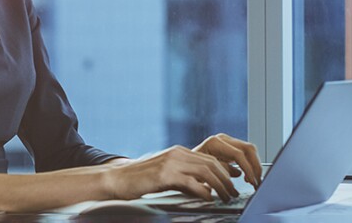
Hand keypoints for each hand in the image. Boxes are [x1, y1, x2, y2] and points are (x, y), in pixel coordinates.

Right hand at [103, 145, 239, 201]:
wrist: (118, 179)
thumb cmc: (142, 180)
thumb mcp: (168, 176)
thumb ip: (186, 179)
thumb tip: (206, 189)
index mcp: (179, 152)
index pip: (210, 159)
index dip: (225, 172)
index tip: (232, 185)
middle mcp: (177, 153)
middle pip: (211, 164)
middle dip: (227, 180)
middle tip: (233, 194)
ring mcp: (171, 162)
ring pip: (205, 171)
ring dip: (220, 186)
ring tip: (225, 197)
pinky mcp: (164, 174)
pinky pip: (191, 181)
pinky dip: (203, 191)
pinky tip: (208, 199)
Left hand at [193, 133, 261, 187]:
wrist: (182, 168)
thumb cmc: (189, 171)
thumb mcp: (202, 173)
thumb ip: (219, 171)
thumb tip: (237, 174)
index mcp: (214, 143)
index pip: (239, 154)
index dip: (248, 169)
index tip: (252, 182)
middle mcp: (221, 139)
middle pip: (248, 149)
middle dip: (255, 167)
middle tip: (257, 183)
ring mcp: (226, 141)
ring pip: (250, 150)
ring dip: (255, 166)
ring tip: (254, 182)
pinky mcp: (229, 147)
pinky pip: (246, 154)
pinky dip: (250, 166)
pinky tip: (248, 178)